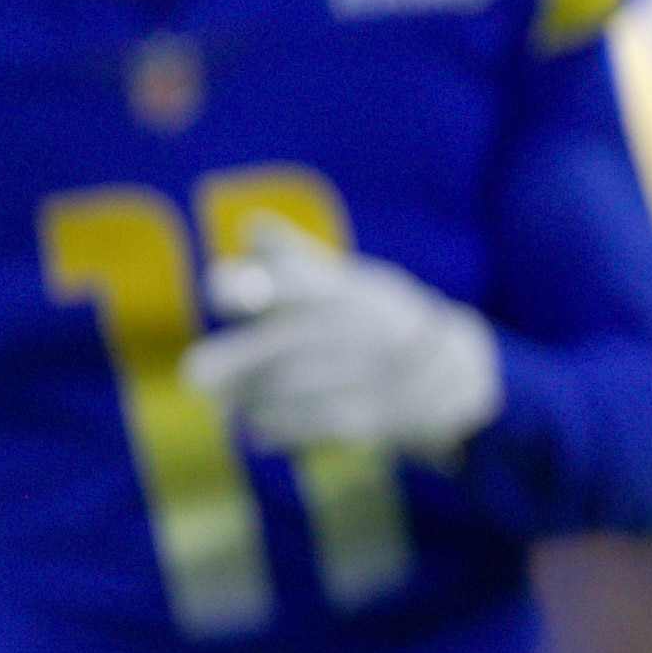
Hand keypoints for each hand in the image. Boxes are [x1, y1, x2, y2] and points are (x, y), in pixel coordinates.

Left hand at [183, 223, 500, 457]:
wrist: (455, 373)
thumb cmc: (383, 319)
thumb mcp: (351, 281)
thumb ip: (296, 258)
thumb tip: (251, 225)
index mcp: (345, 292)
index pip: (296, 283)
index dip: (257, 284)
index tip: (221, 292)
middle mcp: (358, 331)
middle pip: (287, 347)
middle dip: (238, 362)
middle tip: (196, 376)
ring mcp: (368, 377)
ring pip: (292, 390)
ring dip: (250, 398)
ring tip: (226, 404)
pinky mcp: (372, 418)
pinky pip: (313, 425)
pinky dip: (277, 428)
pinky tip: (256, 428)